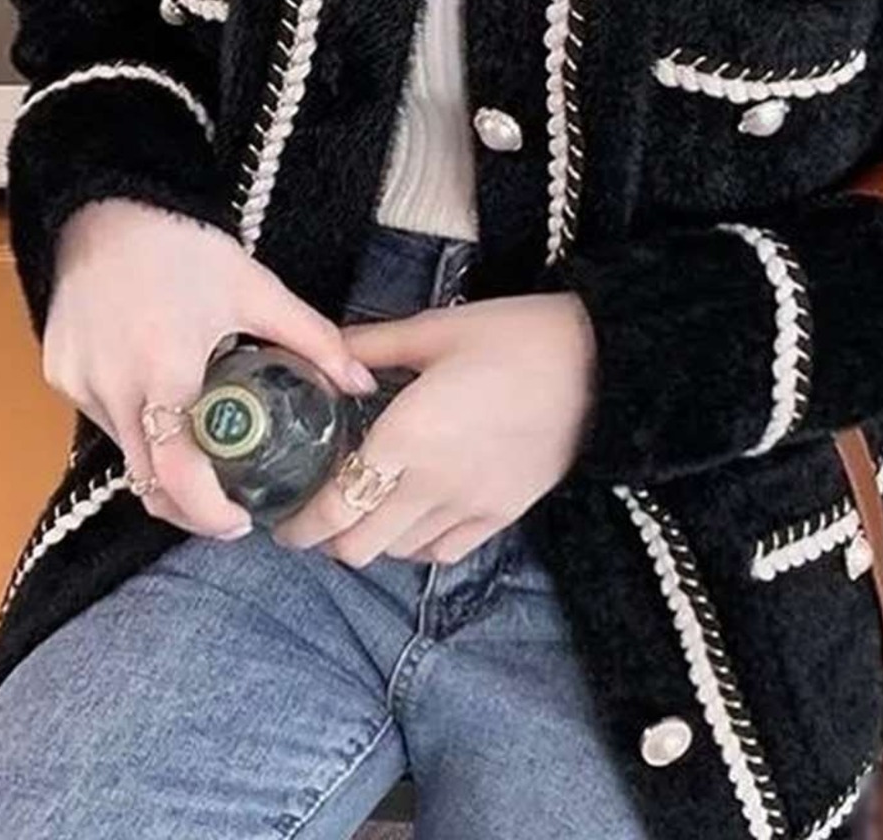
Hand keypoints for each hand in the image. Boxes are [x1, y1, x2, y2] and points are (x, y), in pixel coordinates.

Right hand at [43, 197, 376, 539]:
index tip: (239, 522)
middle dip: (188, 505)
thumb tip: (361, 383)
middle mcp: (114, 384)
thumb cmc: (185, 248)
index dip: (206, 510)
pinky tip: (166, 405)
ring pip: (124, 452)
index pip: (176, 470)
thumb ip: (313, 339)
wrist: (106, 211)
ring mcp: (79, 383)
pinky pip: (103, 420)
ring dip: (163, 465)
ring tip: (204, 453)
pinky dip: (137, 427)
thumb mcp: (257, 290)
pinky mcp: (59, 375)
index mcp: (166, 366)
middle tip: (229, 509)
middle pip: (146, 479)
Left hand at [270, 292, 596, 565]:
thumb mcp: (436, 328)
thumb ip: (372, 346)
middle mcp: (434, 485)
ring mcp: (472, 506)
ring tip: (365, 510)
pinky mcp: (504, 514)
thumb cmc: (516, 336)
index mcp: (408, 436)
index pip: (335, 506)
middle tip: (315, 516)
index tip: (281, 520)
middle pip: (359, 547)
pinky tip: (414, 516)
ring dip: (372, 539)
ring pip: (399, 554)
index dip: (300, 525)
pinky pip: (445, 552)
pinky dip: (417, 545)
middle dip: (327, 540)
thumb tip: (327, 351)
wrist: (601, 364)